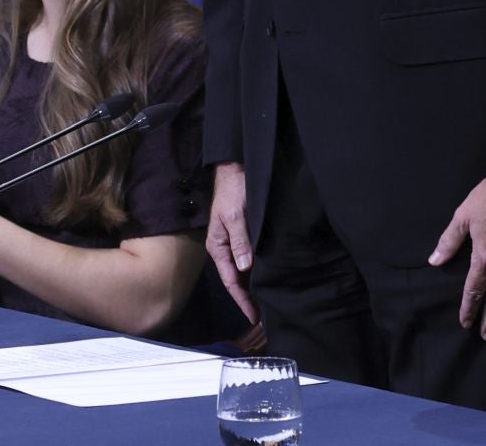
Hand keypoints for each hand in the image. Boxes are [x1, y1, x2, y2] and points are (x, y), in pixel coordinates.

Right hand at [205, 161, 257, 323]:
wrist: (236, 168)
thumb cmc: (234, 190)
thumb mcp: (236, 215)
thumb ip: (240, 241)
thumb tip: (245, 268)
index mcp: (218, 246)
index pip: (230, 280)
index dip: (242, 299)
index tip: (254, 317)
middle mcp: (225, 248)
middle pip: (236, 280)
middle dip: (248, 298)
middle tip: (264, 318)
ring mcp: (234, 243)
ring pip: (243, 271)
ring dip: (253, 287)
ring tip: (267, 304)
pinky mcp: (244, 236)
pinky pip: (249, 260)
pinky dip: (256, 272)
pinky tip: (267, 279)